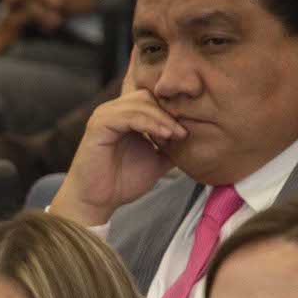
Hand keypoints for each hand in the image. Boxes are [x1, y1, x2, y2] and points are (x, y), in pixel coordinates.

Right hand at [47, 86, 185, 225]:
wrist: (98, 201)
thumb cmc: (122, 182)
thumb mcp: (156, 160)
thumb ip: (171, 147)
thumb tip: (199, 140)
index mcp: (124, 116)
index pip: (152, 99)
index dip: (172, 110)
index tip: (189, 129)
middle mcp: (112, 111)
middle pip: (148, 96)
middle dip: (169, 112)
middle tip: (184, 131)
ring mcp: (104, 116)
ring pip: (140, 103)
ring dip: (162, 118)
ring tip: (177, 134)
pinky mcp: (98, 125)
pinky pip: (128, 116)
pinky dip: (149, 123)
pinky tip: (163, 135)